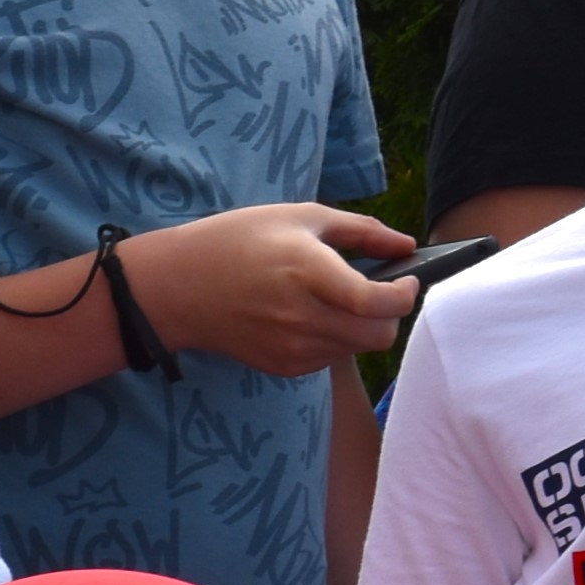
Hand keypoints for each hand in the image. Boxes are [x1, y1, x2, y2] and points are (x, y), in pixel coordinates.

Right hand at [126, 203, 417, 377]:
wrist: (176, 287)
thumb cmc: (238, 241)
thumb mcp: (300, 217)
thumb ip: (362, 231)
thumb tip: (408, 245)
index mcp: (309, 273)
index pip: (377, 303)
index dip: (405, 294)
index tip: (408, 279)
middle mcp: (302, 317)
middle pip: (380, 335)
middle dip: (390, 314)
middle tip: (381, 291)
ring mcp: (292, 347)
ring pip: (359, 348)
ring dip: (363, 326)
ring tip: (339, 299)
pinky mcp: (283, 366)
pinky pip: (331, 358)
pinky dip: (337, 339)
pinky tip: (313, 315)